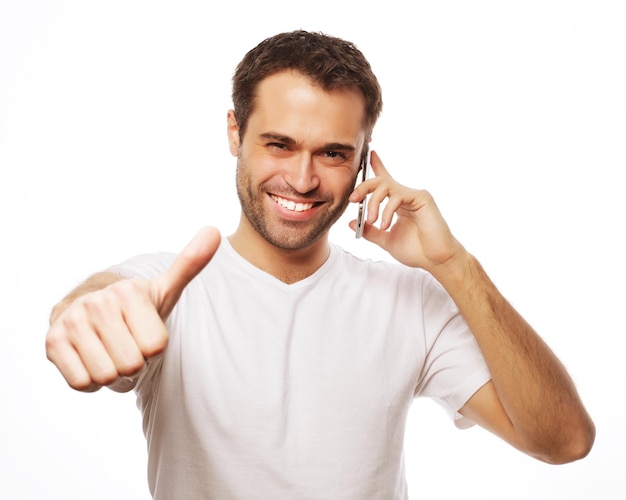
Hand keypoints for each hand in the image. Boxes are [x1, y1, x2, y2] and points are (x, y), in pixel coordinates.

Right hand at [46, 227, 220, 391]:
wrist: (87, 311)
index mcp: (128, 291)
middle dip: (133, 364)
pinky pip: (81, 383)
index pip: (156, 347)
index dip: (153, 348)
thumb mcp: (165, 289)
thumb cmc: (134, 307)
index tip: (143, 331)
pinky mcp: (52, 343)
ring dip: (111, 374)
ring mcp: (72, 322)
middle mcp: (97, 303)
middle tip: (125, 344)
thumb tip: (214, 231)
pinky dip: (89, 381)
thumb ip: (190, 264)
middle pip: (131, 365)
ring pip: (106, 377)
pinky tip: (89, 358)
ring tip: (108, 350)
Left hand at [349, 151, 464, 272]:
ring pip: (386, 186)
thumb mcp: (386, 240)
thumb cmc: (416, 250)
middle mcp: (405, 196)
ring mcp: (414, 195)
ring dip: (374, 202)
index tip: (370, 154)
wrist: (435, 260)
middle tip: (353, 199)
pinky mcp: (422, 198)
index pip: (385, 181)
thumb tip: (351, 222)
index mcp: (397, 204)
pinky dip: (387, 210)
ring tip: (372, 221)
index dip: (377, 166)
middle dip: (363, 187)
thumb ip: (370, 231)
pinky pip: (398, 195)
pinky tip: (385, 224)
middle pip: (380, 180)